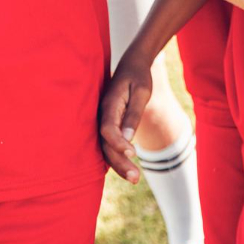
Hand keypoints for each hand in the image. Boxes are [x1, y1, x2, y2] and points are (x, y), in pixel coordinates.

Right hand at [100, 54, 153, 183]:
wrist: (132, 65)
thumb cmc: (138, 77)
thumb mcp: (141, 92)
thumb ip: (134, 114)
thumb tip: (128, 138)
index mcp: (109, 104)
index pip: (108, 129)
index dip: (118, 143)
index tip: (133, 153)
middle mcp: (102, 114)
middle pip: (105, 144)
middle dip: (119, 162)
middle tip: (136, 178)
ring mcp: (103, 120)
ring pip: (106, 147)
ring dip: (118, 164)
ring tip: (135, 178)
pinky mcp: (108, 124)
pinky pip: (108, 144)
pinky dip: (116, 157)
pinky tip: (126, 169)